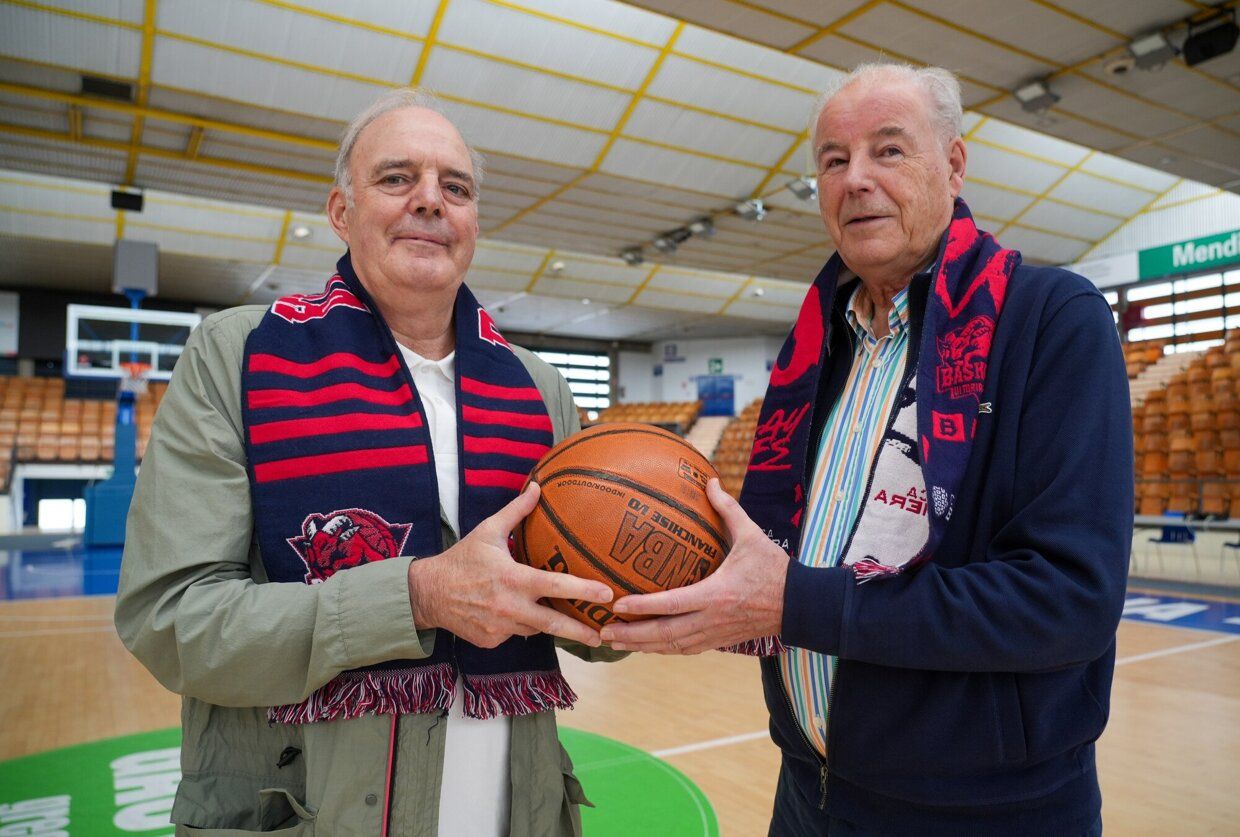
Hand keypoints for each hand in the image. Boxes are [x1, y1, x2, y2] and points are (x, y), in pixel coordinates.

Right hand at [407, 482, 612, 647]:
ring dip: (546, 624)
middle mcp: (509, 607)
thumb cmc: (462, 559)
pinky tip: (511, 613)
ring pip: (534, 629)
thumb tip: (538, 487)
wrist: (427, 593)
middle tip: (603, 635)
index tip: (607, 595)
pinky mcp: (491, 641)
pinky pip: (515, 634)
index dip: (584, 591)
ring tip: (566, 623)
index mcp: (513, 579)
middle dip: (580, 631)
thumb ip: (517, 511)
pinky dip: (519, 625)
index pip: (556, 587)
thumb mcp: (488, 530)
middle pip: (553, 624)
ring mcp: (500, 628)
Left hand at [599, 478, 787, 653]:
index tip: (616, 604)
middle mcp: (712, 618)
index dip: (642, 606)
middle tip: (601, 632)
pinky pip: (685, 649)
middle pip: (664, 634)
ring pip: (672, 646)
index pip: (672, 603)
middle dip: (631, 635)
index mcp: (716, 594)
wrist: (800, 605)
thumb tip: (710, 481)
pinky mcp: (720, 641)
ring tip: (613, 643)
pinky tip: (645, 646)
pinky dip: (662, 649)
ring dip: (641, 646)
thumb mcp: (752, 535)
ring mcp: (715, 634)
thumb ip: (728, 510)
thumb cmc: (775, 569)